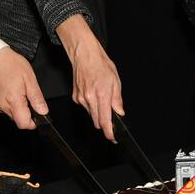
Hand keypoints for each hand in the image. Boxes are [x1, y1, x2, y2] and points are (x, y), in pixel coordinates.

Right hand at [0, 46, 48, 128]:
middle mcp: (2, 106)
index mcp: (13, 101)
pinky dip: (9, 102)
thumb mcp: (29, 78)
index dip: (33, 122)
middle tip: (27, 95)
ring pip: (11, 114)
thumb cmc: (9, 64)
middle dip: (26, 112)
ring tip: (17, 89)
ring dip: (17, 106)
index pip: (24, 124)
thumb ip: (37, 98)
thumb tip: (43, 111)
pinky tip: (9, 90)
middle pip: (18, 119)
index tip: (38, 114)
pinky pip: (3, 108)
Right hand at [59, 15, 123, 141]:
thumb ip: (117, 100)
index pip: (105, 121)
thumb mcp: (116, 82)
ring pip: (91, 115)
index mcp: (101, 95)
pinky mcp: (75, 97)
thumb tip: (119, 113)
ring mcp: (80, 99)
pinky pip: (85, 108)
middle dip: (105, 123)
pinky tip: (94, 94)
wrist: (85, 56)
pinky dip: (91, 105)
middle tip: (111, 118)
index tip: (113, 138)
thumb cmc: (101, 65)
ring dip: (98, 113)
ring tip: (102, 99)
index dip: (109, 133)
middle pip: (97, 122)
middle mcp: (89, 99)